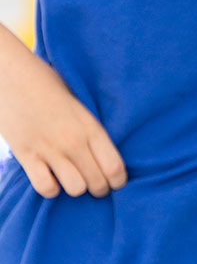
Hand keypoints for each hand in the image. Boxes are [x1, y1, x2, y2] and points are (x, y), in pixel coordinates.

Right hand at [0, 29, 126, 196]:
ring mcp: (49, 148)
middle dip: (99, 188)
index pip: (115, 166)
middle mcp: (73, 140)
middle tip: (95, 184)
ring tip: (73, 179)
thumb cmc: (47, 83)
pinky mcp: (25, 154)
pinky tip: (50, 177)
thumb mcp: (78, 101)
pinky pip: (45, 187)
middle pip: (97, 182)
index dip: (118, 180)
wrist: (10, 74)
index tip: (116, 182)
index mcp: (91, 125)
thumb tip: (105, 150)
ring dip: (75, 188)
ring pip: (75, 188)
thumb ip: (90, 126)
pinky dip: (50, 188)